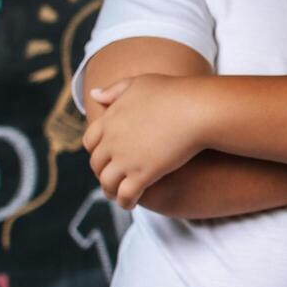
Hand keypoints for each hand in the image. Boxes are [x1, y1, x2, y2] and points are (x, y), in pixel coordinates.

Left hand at [83, 74, 204, 207]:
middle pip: (96, 164)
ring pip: (107, 183)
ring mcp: (126, 159)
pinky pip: (126, 195)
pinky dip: (124, 202)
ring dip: (110, 191)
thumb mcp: (140, 83)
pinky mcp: (143, 174)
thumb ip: (115, 90)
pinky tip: (130, 203)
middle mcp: (112, 141)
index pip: (90, 141)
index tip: (104, 156)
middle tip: (110, 178)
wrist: (197, 109)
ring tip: (117, 196)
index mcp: (110, 119)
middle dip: (102, 173)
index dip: (96, 151)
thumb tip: (94, 95)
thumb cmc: (174, 93)